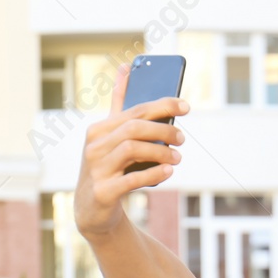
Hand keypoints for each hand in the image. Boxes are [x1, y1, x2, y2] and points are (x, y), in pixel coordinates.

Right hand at [74, 64, 188, 240]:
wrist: (92, 210)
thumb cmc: (109, 168)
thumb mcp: (111, 137)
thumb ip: (119, 105)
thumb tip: (126, 68)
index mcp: (99, 129)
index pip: (134, 110)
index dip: (162, 106)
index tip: (186, 106)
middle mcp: (94, 146)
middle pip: (133, 128)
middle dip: (164, 130)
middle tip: (183, 138)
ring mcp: (96, 169)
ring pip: (131, 150)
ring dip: (161, 152)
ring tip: (178, 158)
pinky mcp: (103, 192)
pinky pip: (131, 179)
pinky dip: (153, 173)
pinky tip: (169, 172)